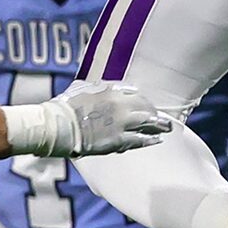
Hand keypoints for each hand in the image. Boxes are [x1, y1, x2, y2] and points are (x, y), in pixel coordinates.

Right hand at [9, 81, 170, 158]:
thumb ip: (101, 87)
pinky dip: (149, 139)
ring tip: (167, 128)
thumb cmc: (67, 107)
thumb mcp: (84, 89)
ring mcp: (121, 124)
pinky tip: (156, 139)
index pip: (135, 93)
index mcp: (112, 91)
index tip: (146, 104)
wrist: (60, 126)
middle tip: (164, 117)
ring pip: (147, 123)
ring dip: (159, 126)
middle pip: (145, 107)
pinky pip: (139, 140)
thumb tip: (112, 87)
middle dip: (155, 113)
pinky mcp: (118, 140)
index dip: (142, 100)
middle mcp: (121, 106)